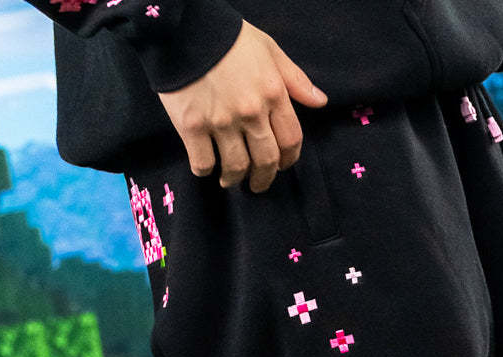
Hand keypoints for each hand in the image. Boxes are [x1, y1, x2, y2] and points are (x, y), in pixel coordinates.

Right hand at [156, 20, 327, 192]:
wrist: (182, 27)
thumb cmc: (228, 36)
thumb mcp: (269, 49)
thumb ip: (295, 79)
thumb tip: (320, 101)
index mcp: (272, 94)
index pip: (291, 140)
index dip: (289, 159)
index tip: (282, 165)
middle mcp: (250, 112)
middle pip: (266, 160)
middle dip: (264, 178)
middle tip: (257, 183)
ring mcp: (220, 121)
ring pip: (236, 167)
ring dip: (235, 179)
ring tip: (229, 179)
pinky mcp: (191, 126)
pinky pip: (203, 162)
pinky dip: (204, 170)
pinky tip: (206, 167)